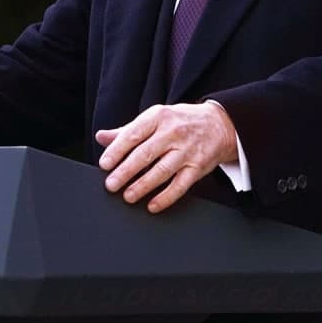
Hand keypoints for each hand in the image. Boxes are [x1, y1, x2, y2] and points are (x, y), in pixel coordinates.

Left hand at [95, 102, 237, 213]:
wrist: (219, 124)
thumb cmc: (181, 121)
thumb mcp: (156, 118)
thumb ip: (128, 130)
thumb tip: (101, 137)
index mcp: (159, 117)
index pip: (134, 134)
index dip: (117, 150)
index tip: (105, 164)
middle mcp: (173, 133)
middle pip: (146, 154)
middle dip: (126, 171)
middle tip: (111, 184)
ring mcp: (187, 151)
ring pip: (162, 171)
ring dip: (143, 185)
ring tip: (128, 196)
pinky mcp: (198, 167)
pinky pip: (180, 185)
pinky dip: (166, 197)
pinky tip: (152, 205)